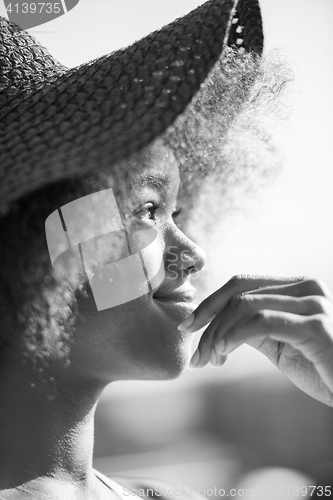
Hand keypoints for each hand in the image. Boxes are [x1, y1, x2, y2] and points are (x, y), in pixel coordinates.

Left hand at [178, 275, 332, 406]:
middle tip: (196, 354)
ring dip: (218, 333)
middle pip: (239, 293)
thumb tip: (218, 325)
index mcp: (297, 288)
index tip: (188, 326)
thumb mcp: (282, 344)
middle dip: (208, 321)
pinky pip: (261, 321)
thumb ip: (255, 328)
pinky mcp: (316, 325)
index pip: (241, 284)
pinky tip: (224, 353)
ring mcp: (314, 303)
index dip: (210, 302)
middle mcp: (307, 288)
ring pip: (245, 305)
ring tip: (210, 359)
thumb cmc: (323, 367)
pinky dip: (234, 335)